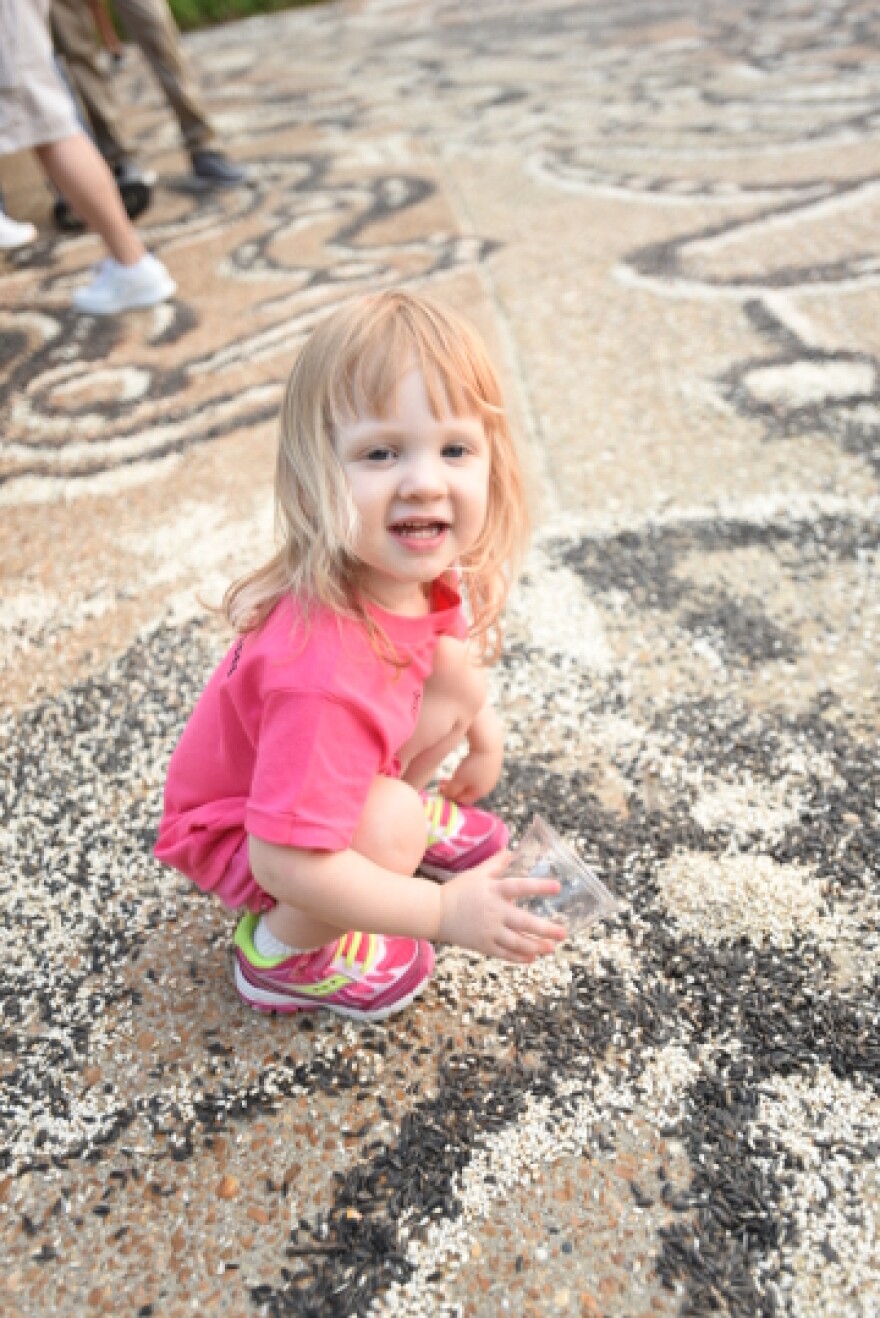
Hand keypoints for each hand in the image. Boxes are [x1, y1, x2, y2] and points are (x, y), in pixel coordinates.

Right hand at [437, 851, 566, 962]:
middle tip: (563, 933)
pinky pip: (505, 954)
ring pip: (517, 943)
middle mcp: (494, 911)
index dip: (539, 887)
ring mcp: (488, 931)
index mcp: (494, 890)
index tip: (557, 887)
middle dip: (546, 929)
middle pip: (524, 922)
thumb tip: (511, 851)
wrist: (434, 912)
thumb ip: (496, 864)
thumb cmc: (458, 890)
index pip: (520, 886)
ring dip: (536, 946)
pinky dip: (519, 957)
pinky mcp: (483, 945)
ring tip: (551, 948)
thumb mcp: (477, 873)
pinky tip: (532, 957)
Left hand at [438, 746, 502, 804]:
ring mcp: (492, 775)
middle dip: (456, 787)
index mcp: (480, 793)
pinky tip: (466, 763)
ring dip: (462, 780)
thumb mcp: (458, 780)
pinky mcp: (493, 765)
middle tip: (443, 780)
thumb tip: (447, 796)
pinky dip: (470, 772)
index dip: (451, 797)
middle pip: (469, 792)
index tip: (440, 789)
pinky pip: (479, 773)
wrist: (489, 743)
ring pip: (474, 782)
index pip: (463, 801)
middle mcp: (488, 786)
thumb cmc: (472, 763)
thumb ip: (451, 791)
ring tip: (455, 773)